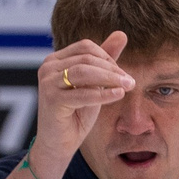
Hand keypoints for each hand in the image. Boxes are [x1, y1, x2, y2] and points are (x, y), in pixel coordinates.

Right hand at [31, 31, 135, 177]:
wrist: (58, 144)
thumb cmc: (76, 114)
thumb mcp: (94, 84)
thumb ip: (105, 60)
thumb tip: (122, 33)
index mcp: (56, 60)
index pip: (86, 48)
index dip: (108, 58)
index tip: (123, 75)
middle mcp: (48, 67)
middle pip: (86, 59)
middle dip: (112, 69)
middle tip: (131, 81)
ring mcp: (47, 83)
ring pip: (83, 72)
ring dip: (110, 79)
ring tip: (128, 87)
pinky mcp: (52, 100)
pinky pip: (82, 93)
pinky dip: (103, 94)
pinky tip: (118, 95)